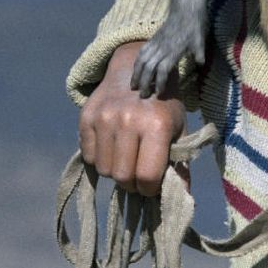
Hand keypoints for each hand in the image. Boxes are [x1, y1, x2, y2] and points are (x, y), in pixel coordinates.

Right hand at [78, 42, 186, 196]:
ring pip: (104, 169)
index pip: (147, 176)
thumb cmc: (163, 106)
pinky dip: (100, 159)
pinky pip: (89, 156)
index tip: (152, 184)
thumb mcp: (179, 131)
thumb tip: (182, 198)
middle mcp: (128, 121)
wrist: (137, 69)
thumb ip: (180, 165)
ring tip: (127, 159)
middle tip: (139, 175)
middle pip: (123, 177)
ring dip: (116, 171)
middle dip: (132, 184)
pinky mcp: (85, 117)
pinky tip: (113, 147)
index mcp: (156, 126)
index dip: (150, 188)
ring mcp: (104, 118)